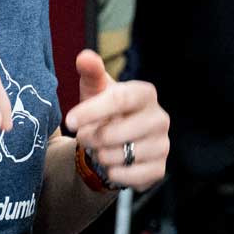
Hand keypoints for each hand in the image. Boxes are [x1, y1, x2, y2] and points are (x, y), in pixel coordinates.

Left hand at [64, 51, 169, 190]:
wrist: (116, 141)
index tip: (70, 121)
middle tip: (84, 137)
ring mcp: (163, 144)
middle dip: (91, 138)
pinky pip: (129, 176)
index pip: (119, 100)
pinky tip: (112, 164)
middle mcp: (160, 118)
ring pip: (120, 156)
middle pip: (116, 132)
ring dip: (101, 156)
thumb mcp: (96, 89)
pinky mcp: (160, 169)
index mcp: (145, 94)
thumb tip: (84, 57)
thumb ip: (91, 71)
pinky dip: (113, 173)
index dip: (92, 111)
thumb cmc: (105, 110)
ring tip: (101, 149)